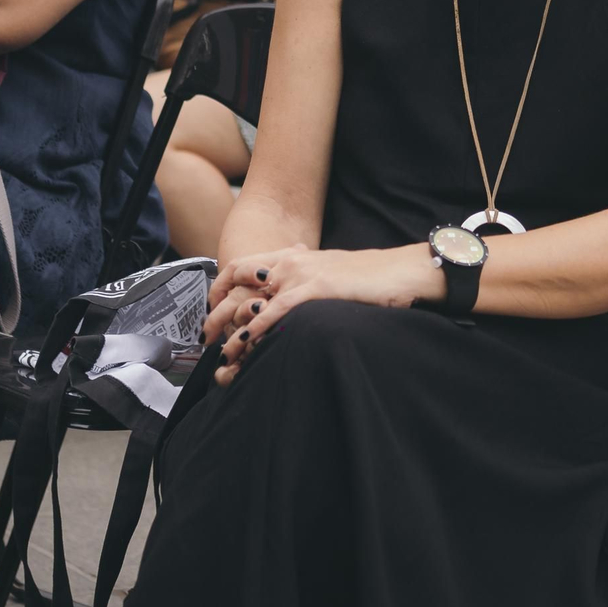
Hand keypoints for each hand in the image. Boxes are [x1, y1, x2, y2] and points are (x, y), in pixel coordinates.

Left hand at [205, 245, 442, 385]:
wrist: (401, 272)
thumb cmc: (370, 277)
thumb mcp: (331, 270)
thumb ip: (308, 274)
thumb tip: (291, 287)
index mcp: (294, 255)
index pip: (241, 264)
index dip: (219, 285)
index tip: (211, 307)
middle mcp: (291, 261)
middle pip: (235, 277)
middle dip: (214, 307)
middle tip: (206, 335)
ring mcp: (302, 274)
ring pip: (250, 298)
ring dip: (229, 326)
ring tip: (220, 351)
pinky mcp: (315, 290)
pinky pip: (274, 311)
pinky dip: (255, 329)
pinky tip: (245, 345)